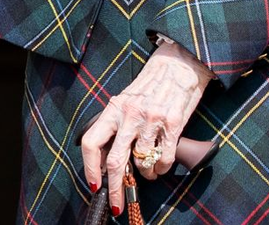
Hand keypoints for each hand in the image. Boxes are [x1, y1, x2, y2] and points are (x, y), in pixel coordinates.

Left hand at [80, 40, 211, 215]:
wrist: (177, 65)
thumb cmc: (149, 85)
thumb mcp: (125, 100)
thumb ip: (116, 126)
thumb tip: (105, 159)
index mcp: (114, 108)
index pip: (92, 141)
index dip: (90, 167)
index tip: (94, 185)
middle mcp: (130, 114)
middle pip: (116, 161)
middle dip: (115, 188)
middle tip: (116, 204)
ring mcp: (151, 119)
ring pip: (142, 163)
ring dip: (145, 174)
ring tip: (148, 171)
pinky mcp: (172, 124)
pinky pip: (163, 159)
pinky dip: (161, 168)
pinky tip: (161, 164)